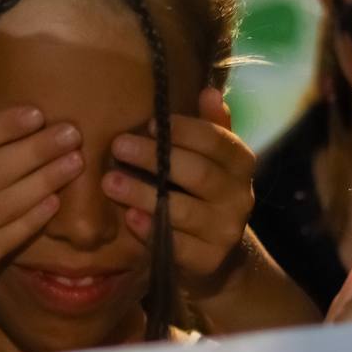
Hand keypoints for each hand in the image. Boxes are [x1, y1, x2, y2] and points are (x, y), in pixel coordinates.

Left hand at [102, 88, 255, 297]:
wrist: (215, 256)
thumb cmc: (202, 195)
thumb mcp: (210, 160)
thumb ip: (210, 127)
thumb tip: (209, 90)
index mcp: (241, 165)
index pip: (217, 140)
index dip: (182, 130)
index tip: (147, 123)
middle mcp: (240, 198)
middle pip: (198, 173)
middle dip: (154, 158)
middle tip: (117, 146)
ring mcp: (225, 232)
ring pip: (183, 210)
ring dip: (143, 194)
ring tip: (110, 181)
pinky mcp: (207, 261)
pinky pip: (176, 245)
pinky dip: (150, 230)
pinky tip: (129, 217)